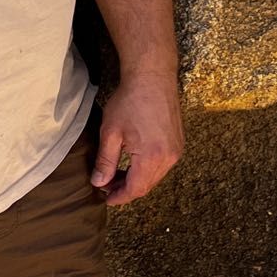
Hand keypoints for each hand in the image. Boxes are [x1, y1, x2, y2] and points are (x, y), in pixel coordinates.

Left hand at [90, 71, 182, 204]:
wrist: (152, 77)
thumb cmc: (130, 101)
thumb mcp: (111, 132)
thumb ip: (105, 161)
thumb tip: (99, 182)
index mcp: (151, 157)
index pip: (135, 189)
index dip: (119, 197)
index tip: (106, 199)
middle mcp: (168, 158)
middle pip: (146, 185)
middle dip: (126, 189)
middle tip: (106, 186)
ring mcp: (176, 150)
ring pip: (155, 176)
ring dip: (136, 179)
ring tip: (116, 174)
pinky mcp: (178, 142)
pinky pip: (162, 165)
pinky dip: (146, 168)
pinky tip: (132, 162)